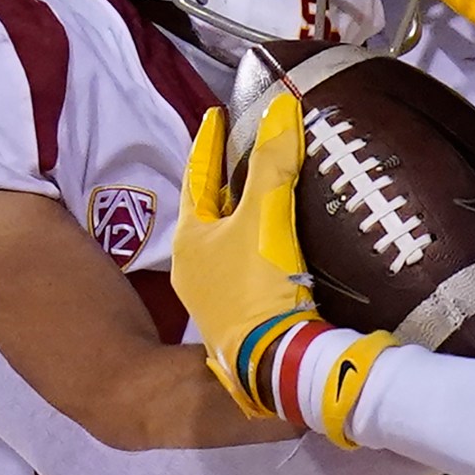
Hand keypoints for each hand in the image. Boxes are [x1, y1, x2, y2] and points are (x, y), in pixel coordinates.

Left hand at [173, 94, 323, 417]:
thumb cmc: (257, 289)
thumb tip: (282, 107)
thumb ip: (272, 163)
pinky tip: (284, 241)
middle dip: (228, 178)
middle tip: (246, 147)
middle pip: (211, 209)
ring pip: (230, 239)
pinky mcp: (245, 316)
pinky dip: (264, 243)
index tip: (216, 113)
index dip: (210, 142)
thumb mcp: (264, 219)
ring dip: (247, 213)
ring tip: (269, 189)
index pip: (198, 176)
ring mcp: (217, 296)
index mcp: (190, 238)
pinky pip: (250, 264)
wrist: (275, 366)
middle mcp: (195, 267)